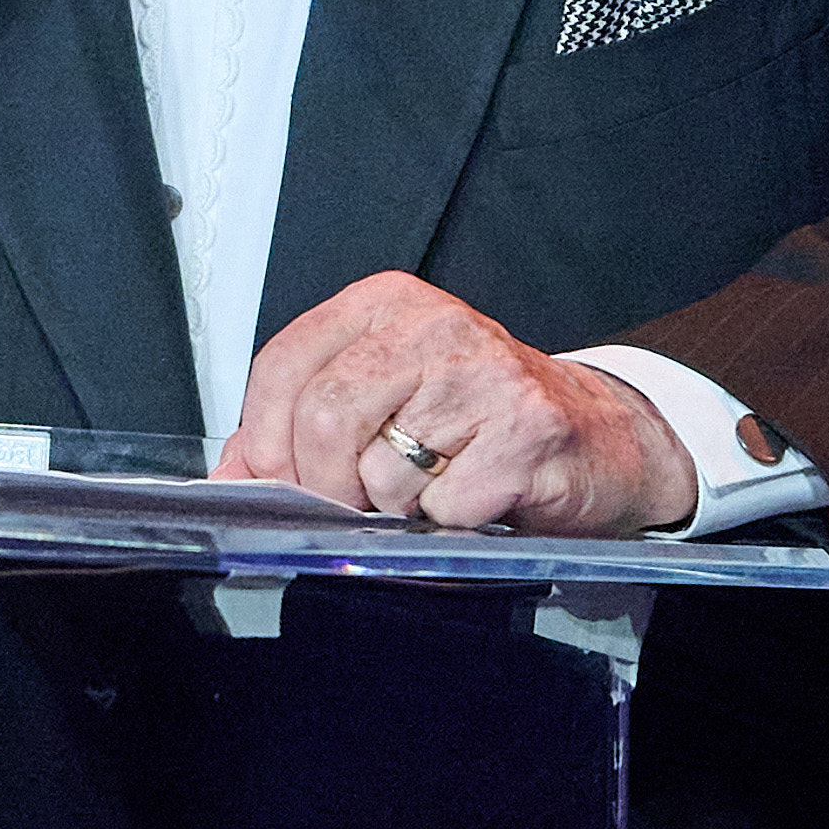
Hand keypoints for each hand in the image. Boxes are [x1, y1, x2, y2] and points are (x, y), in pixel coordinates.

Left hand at [218, 271, 699, 535]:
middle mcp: (435, 325)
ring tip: (432, 486)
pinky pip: (443, 506)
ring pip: (382, 472)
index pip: (284, 365)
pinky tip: (474, 496)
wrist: (597, 437)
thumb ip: (300, 425)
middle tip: (353, 502)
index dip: (266, 439)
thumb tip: (230, 472)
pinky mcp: (527, 431)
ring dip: (395, 507)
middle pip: (325, 418)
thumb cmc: (481, 420)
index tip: (278, 476)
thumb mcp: (385, 398)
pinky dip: (446, 523)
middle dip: (325, 485)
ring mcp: (485, 375)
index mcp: (386, 305)